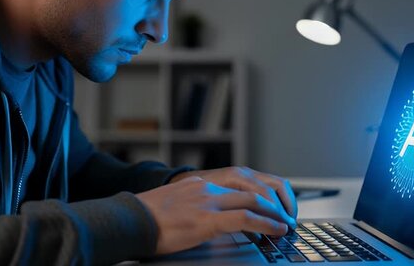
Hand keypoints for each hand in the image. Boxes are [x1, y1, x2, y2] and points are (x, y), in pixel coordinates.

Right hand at [136, 176, 295, 254]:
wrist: (129, 221)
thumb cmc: (144, 218)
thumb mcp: (172, 203)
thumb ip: (191, 204)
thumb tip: (203, 217)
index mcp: (198, 184)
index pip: (238, 183)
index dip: (258, 194)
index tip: (268, 205)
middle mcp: (206, 188)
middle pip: (251, 189)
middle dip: (272, 202)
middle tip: (284, 215)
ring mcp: (207, 202)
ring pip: (253, 200)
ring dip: (274, 213)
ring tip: (284, 224)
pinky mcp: (207, 220)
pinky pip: (245, 219)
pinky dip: (265, 224)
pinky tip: (274, 231)